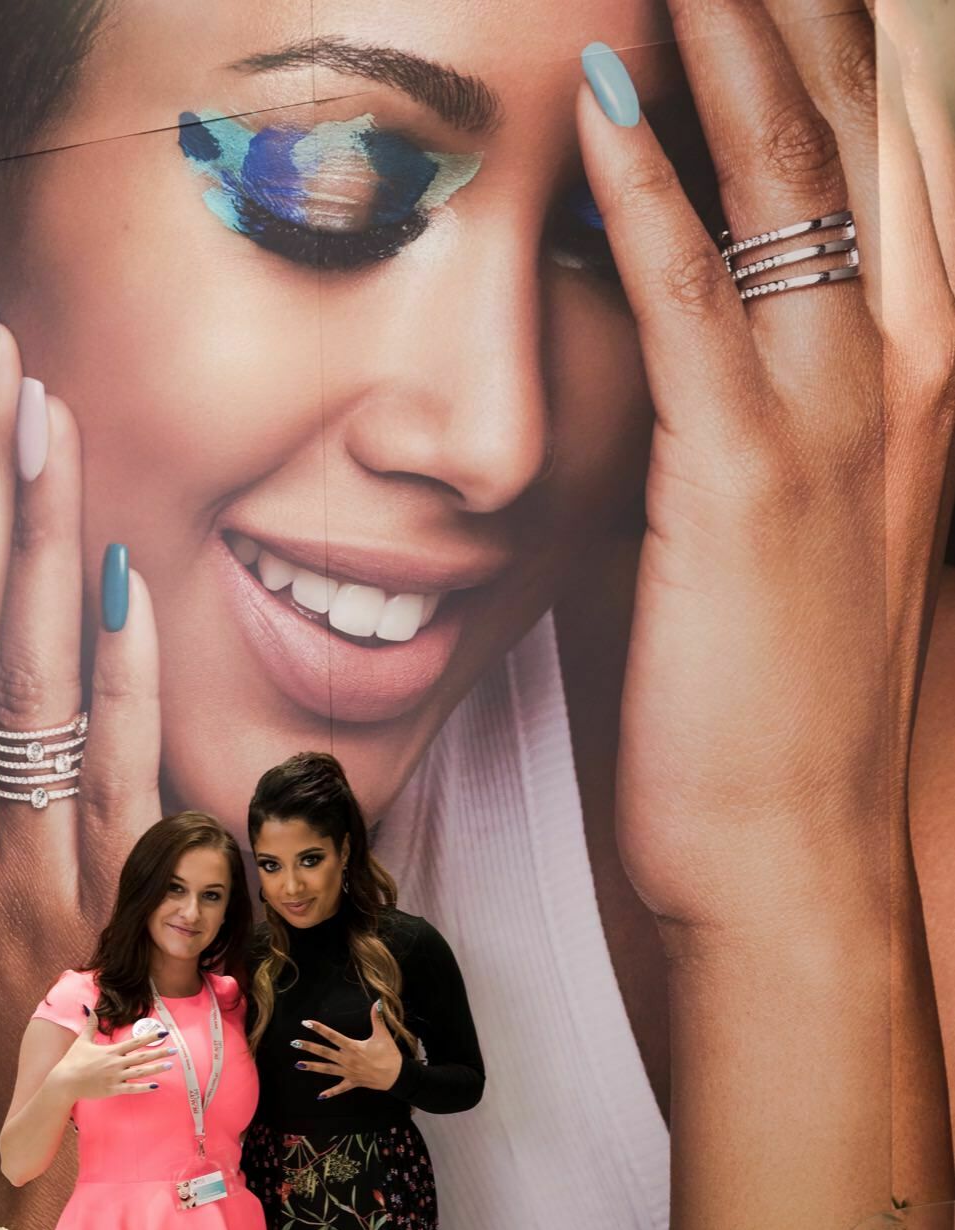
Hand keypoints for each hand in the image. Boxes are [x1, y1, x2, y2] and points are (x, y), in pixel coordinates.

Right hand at [0, 309, 162, 1203]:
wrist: (55, 1163)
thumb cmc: (34, 1017)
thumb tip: (22, 659)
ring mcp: (24, 869)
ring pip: (14, 678)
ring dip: (31, 540)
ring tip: (42, 416)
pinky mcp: (105, 915)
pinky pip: (111, 777)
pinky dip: (120, 679)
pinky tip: (127, 579)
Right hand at [56, 1009, 175, 1099]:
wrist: (65, 1081)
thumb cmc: (73, 1061)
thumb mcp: (82, 1040)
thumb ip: (90, 1024)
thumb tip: (88, 1007)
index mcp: (111, 1051)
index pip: (135, 1042)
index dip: (150, 1036)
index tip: (163, 1032)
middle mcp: (116, 1063)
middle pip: (142, 1057)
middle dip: (159, 1052)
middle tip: (174, 1050)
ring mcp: (116, 1077)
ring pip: (140, 1072)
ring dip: (156, 1068)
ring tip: (169, 1065)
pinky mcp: (113, 1089)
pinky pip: (132, 1089)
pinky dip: (144, 1088)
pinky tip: (156, 1086)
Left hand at [293, 1002, 402, 1099]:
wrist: (397, 1076)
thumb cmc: (390, 1055)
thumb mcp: (383, 1035)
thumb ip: (377, 1018)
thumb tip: (378, 1002)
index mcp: (353, 1047)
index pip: (332, 1036)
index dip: (319, 1028)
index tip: (306, 1023)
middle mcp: (347, 1060)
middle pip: (324, 1052)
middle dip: (308, 1047)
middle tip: (294, 1042)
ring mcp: (348, 1072)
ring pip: (326, 1069)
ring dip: (312, 1067)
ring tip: (297, 1065)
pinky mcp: (353, 1082)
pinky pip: (339, 1089)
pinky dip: (330, 1093)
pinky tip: (319, 1097)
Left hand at [582, 1, 954, 926]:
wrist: (792, 845)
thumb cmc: (777, 692)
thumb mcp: (788, 514)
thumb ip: (753, 393)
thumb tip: (670, 295)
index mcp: (924, 365)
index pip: (886, 148)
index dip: (823, 33)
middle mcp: (909, 361)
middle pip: (856, 119)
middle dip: (783, 0)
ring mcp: (840, 415)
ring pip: (790, 174)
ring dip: (724, 35)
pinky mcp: (745, 479)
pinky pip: (694, 299)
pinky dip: (646, 192)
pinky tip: (606, 99)